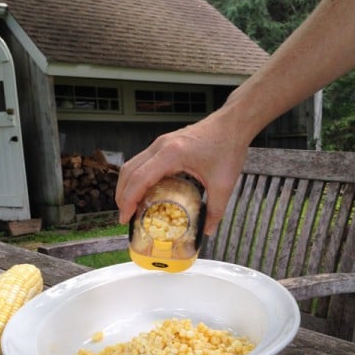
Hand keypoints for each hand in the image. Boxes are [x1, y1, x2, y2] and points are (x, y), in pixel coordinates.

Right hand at [115, 109, 250, 234]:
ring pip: (132, 164)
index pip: (139, 179)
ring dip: (127, 186)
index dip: (128, 200)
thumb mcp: (223, 184)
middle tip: (125, 217)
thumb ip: (215, 210)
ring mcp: (160, 143)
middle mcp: (161, 146)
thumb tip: (208, 231)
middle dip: (122, 196)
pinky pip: (142, 161)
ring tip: (130, 206)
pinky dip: (137, 178)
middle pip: (129, 171)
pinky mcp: (164, 144)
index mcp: (172, 154)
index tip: (125, 218)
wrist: (233, 123)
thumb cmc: (228, 147)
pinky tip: (144, 192)